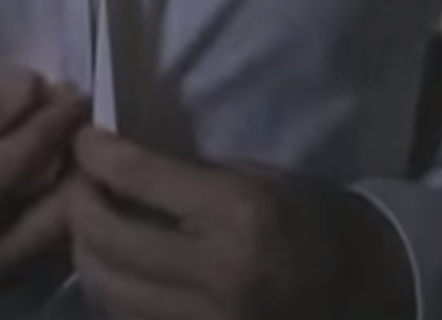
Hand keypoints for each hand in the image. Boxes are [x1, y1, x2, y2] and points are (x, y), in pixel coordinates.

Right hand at [0, 73, 92, 319]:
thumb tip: (30, 90)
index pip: (35, 153)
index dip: (60, 117)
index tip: (73, 91)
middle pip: (64, 208)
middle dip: (75, 163)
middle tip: (70, 126)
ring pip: (54, 248)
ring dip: (65, 202)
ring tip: (53, 162)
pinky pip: (28, 272)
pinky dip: (42, 238)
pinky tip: (28, 207)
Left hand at [67, 126, 416, 319]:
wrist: (365, 288)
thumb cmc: (312, 218)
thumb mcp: (258, 179)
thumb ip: (187, 178)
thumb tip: (116, 164)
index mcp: (240, 216)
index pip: (141, 179)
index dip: (97, 154)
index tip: (84, 139)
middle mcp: (219, 274)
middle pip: (109, 240)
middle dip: (78, 204)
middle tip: (75, 181)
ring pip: (108, 290)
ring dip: (86, 251)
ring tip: (87, 223)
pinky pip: (132, 319)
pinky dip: (111, 291)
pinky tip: (112, 265)